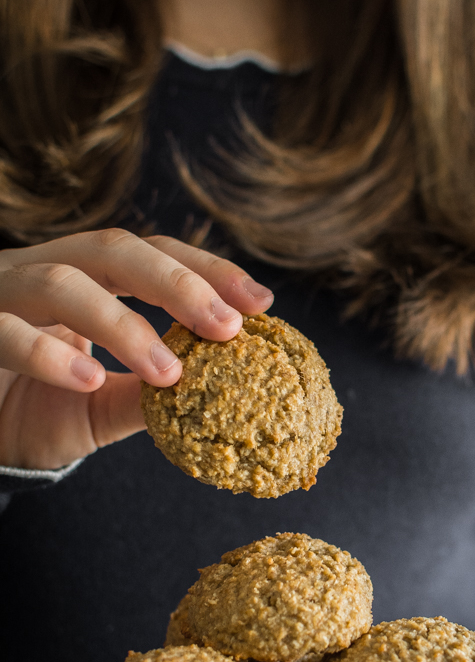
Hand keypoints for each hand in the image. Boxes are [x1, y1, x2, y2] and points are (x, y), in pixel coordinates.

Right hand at [0, 229, 272, 469]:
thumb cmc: (30, 411)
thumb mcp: (98, 408)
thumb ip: (147, 396)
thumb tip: (221, 393)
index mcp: (83, 279)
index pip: (151, 255)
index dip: (207, 270)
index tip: (262, 302)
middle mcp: (43, 272)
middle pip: (114, 250)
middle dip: (179, 283)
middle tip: (230, 326)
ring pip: (61, 283)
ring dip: (122, 325)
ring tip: (170, 371)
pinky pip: (2, 330)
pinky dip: (48, 352)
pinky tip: (89, 378)